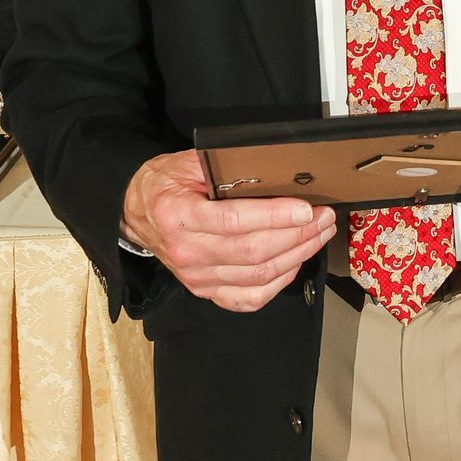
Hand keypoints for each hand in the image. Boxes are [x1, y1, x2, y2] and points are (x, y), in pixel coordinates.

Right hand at [121, 148, 336, 311]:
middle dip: (298, 235)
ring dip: (298, 255)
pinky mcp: (206, 292)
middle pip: (254, 252)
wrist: (136, 214)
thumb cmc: (167, 185)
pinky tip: (297, 262)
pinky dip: (280, 282)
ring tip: (321, 234)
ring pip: (258, 276)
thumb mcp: (188, 163)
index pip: (234, 221)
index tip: (306, 209)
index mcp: (178, 215)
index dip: (275, 217)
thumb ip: (226, 165)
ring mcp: (196, 278)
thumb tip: (275, 166)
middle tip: (325, 217)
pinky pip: (250, 298)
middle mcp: (186, 252)